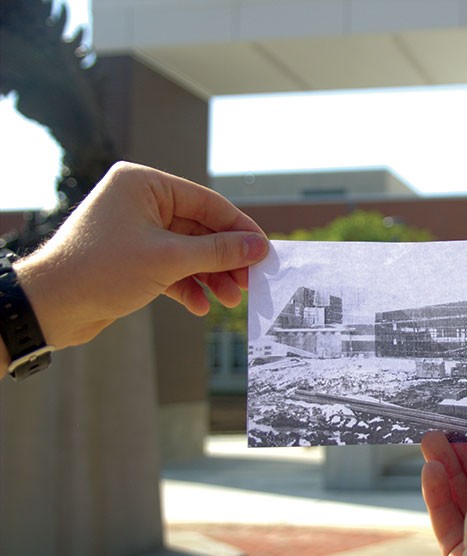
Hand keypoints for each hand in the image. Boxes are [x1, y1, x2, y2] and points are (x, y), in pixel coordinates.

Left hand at [7, 161, 268, 355]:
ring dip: (210, 277)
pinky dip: (187, 286)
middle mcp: (140, 202)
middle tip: (249, 283)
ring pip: (188, 251)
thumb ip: (218, 252)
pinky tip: (199, 306)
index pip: (207, 203)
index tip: (264, 252)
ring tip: (228, 300)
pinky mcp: (132, 258)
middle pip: (201, 229)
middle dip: (225, 260)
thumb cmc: (100, 271)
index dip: (239, 229)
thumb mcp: (168, 259)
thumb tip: (258, 247)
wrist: (49, 307)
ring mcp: (136, 230)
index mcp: (144, 184)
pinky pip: (171, 268)